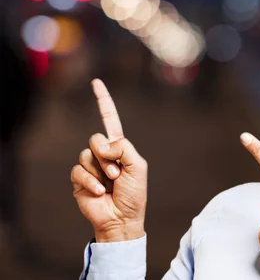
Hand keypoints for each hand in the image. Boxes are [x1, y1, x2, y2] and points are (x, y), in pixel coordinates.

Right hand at [70, 79, 147, 241]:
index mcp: (119, 147)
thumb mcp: (138, 166)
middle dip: (107, 155)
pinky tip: (99, 192)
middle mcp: (103, 153)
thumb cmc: (134, 194)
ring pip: (86, 154)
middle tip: (117, 173)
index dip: (103, 101)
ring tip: (110, 184)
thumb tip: (103, 145)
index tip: (96, 82)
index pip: (109, 119)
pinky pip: (79, 171)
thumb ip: (124, 148)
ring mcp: (90, 166)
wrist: (122, 219)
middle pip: (96, 138)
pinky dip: (91, 181)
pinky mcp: (79, 179)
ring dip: (101, 171)